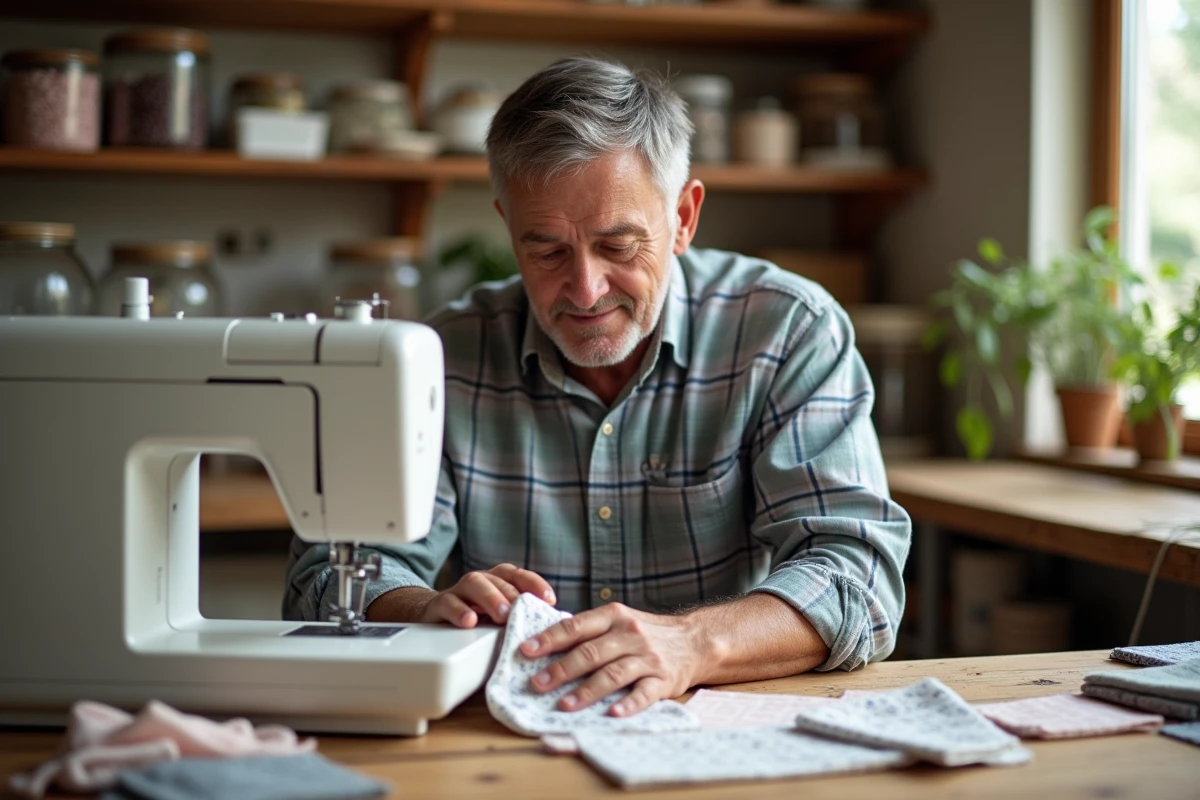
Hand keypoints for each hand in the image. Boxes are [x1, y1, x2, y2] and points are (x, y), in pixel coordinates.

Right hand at [417, 563, 554, 627]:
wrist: (435, 618)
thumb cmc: (475, 617)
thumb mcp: (498, 616)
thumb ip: (519, 617)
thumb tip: (552, 627)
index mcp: (498, 580)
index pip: (519, 575)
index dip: (535, 584)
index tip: (550, 600)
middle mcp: (480, 580)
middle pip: (499, 579)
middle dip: (513, 594)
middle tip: (521, 611)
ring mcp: (459, 590)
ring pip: (474, 583)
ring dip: (491, 597)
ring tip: (502, 615)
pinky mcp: (440, 604)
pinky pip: (449, 603)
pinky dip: (459, 611)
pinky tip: (469, 621)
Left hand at [520, 603, 704, 717]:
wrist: (695, 640)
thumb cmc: (647, 633)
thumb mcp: (619, 621)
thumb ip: (589, 631)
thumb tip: (544, 644)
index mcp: (614, 617)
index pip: (576, 626)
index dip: (550, 639)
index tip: (526, 651)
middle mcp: (630, 634)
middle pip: (590, 652)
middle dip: (561, 669)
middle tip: (537, 684)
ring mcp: (647, 657)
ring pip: (613, 673)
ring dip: (586, 690)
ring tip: (564, 705)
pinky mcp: (663, 680)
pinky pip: (644, 693)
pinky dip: (628, 704)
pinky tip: (611, 714)